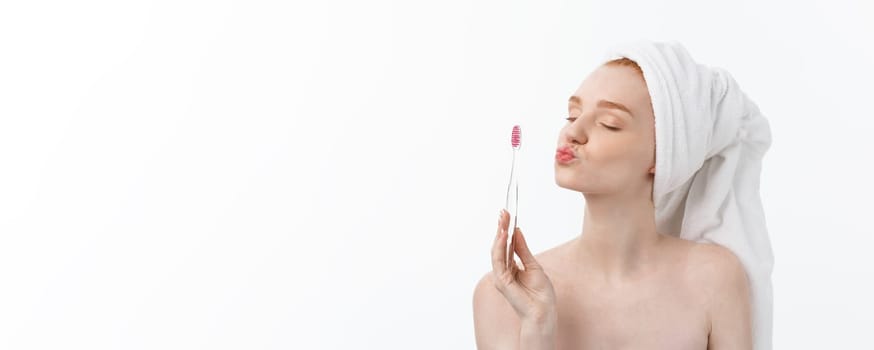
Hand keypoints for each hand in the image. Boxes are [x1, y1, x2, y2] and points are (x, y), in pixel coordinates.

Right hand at [491, 209, 557, 324]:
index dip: (505, 229)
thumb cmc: (540, 293)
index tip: (506, 214)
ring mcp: (500, 276)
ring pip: (496, 251)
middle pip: (499, 245)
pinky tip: (504, 235)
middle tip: (503, 212)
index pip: (505, 245)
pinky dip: (500, 247)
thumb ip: (522, 250)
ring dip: (499, 234)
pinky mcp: (501, 281)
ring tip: (503, 220)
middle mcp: (502, 271)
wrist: (543, 311)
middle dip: (501, 228)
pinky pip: (498, 261)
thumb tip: (517, 232)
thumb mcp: (533, 265)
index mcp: (510, 268)